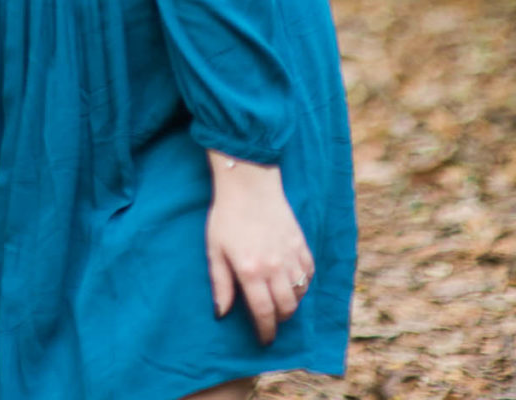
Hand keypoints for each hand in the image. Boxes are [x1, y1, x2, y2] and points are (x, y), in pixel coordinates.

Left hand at [206, 156, 312, 343]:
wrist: (248, 184)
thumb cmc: (226, 216)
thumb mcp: (215, 249)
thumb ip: (220, 283)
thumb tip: (221, 313)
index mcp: (250, 271)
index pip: (263, 312)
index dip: (265, 331)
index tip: (264, 340)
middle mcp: (275, 268)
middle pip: (286, 308)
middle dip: (279, 320)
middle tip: (271, 322)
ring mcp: (291, 256)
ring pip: (300, 294)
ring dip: (291, 303)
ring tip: (279, 303)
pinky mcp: (302, 245)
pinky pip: (309, 275)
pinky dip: (303, 284)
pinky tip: (292, 283)